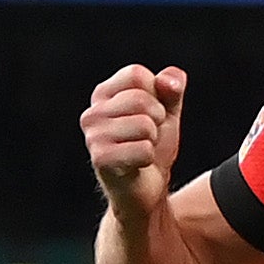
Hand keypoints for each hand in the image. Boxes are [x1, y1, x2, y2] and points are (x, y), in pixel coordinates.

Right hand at [83, 63, 187, 211]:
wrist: (146, 189)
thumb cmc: (152, 145)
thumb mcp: (168, 111)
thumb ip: (171, 88)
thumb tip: (168, 81)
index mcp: (103, 94)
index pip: (137, 74)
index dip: (156, 94)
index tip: (151, 114)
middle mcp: (92, 112)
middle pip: (141, 99)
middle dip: (158, 119)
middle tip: (149, 137)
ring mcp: (93, 136)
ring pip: (145, 125)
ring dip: (153, 141)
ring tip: (142, 149)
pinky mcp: (100, 158)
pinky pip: (143, 149)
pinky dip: (148, 158)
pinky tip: (137, 165)